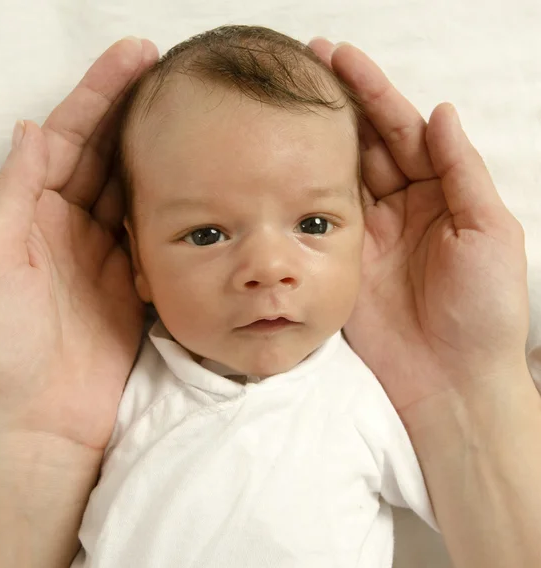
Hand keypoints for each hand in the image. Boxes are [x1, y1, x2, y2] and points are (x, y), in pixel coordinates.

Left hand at [0, 38, 158, 452]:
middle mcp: (70, 229)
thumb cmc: (5, 348)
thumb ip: (16, 195)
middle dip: (135, 110)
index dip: (99, 95)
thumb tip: (34, 130)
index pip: (70, 140)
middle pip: (107, 154)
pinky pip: (155, 233)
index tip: (132, 59)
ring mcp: (106, 256)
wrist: (40, 420)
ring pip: (134, 188)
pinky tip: (193, 179)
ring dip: (157, 150)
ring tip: (187, 114)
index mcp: (31, 216)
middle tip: (170, 71)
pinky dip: (173, 204)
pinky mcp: (134, 284)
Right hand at [309, 39, 529, 422]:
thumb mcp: (489, 230)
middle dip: (336, 103)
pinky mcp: (337, 261)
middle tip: (302, 65)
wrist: (449, 380)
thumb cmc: (483, 310)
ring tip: (286, 102)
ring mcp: (364, 233)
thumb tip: (439, 113)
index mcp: (439, 193)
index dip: (373, 92)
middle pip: (364, 143)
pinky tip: (282, 162)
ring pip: (336, 174)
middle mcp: (398, 207)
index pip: (401, 130)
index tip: (340, 58)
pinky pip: (316, 218)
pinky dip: (300, 188)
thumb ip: (460, 170)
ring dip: (314, 138)